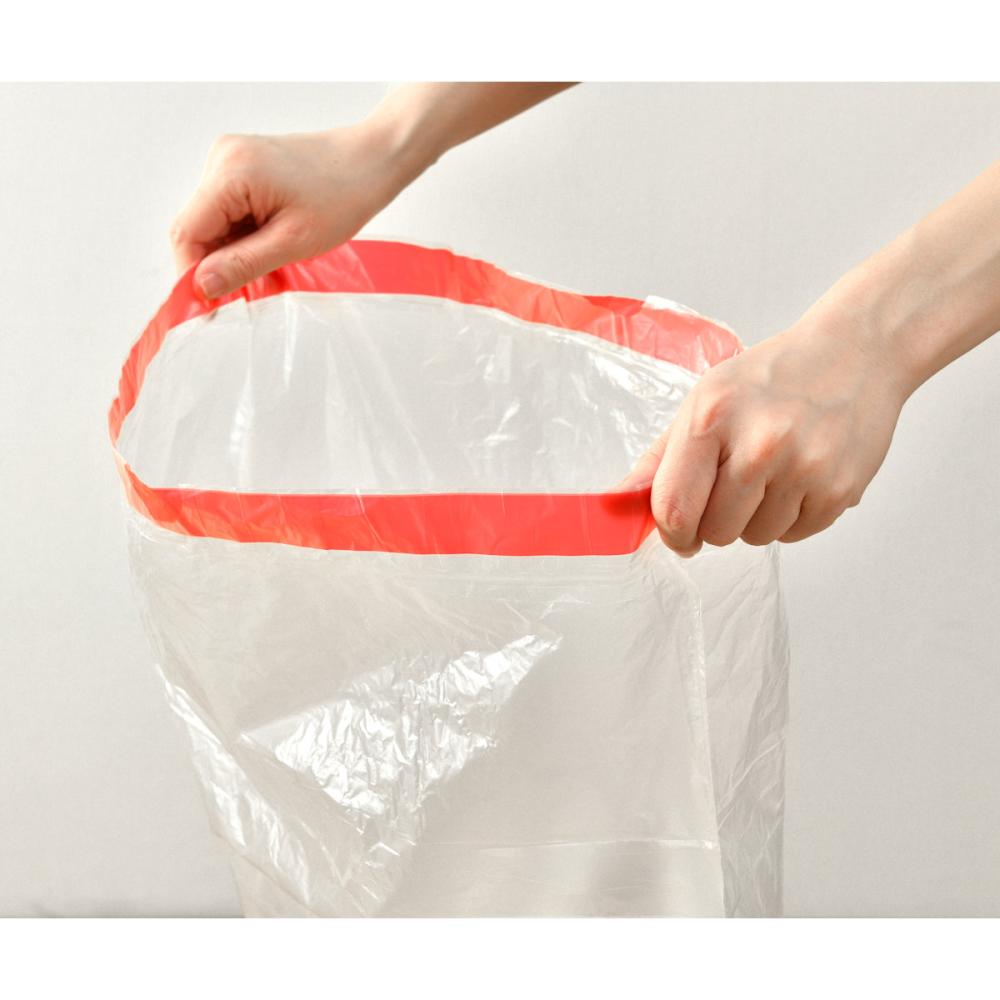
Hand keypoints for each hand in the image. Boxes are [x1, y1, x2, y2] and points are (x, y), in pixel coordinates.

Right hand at [170, 125, 411, 299]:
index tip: (208, 305)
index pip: (187, 231)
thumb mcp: (293, 242)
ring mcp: (231, 158)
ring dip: (230, 249)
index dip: (192, 272)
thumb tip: (202, 286)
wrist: (370, 162)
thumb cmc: (343, 196)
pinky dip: (241, 233)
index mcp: (232, 171)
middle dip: (214, 262)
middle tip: (245, 290)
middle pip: (196, 226)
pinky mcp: (242, 165)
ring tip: (271, 257)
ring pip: (211, 220)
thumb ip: (242, 264)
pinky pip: (227, 209)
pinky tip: (270, 240)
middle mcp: (223, 157)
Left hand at [621, 311, 910, 555]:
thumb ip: (661, 458)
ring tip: (771, 474)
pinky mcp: (840, 489)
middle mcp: (759, 443)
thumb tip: (619, 503)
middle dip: (715, 521)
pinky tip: (798, 477)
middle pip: (715, 532)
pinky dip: (790, 518)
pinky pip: (794, 536)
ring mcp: (804, 468)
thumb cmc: (773, 376)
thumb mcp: (705, 399)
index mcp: (712, 418)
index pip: (674, 508)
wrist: (855, 351)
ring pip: (755, 537)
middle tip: (732, 486)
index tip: (677, 531)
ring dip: (755, 519)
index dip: (671, 532)